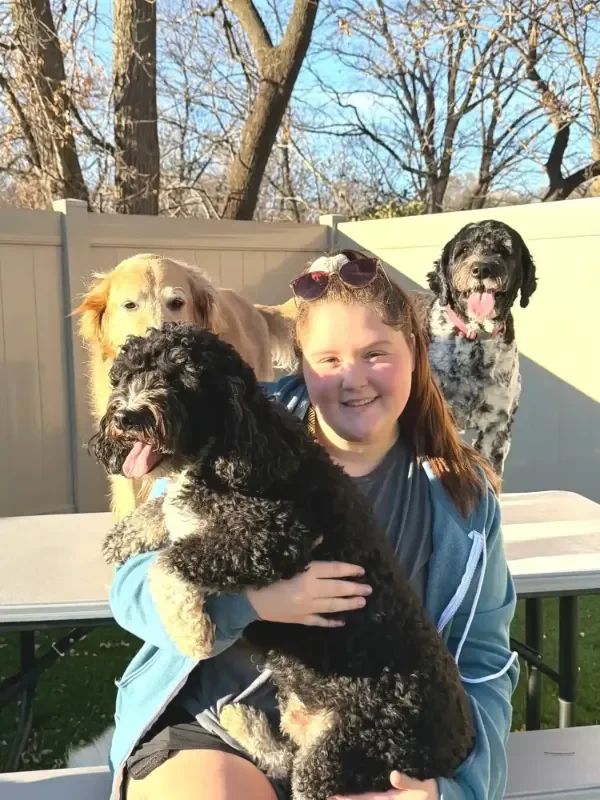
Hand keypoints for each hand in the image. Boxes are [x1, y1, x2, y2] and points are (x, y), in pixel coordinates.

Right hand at [246, 560, 371, 626]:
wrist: (247, 599)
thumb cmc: (265, 573)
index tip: (361, 570)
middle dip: (354, 588)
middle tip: (369, 589)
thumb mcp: (284, 557)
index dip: (349, 569)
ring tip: (362, 602)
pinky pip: (320, 621)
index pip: (334, 569)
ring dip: (348, 604)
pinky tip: (342, 621)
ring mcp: (306, 607)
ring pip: (332, 605)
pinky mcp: (300, 619)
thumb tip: (321, 537)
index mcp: (306, 572)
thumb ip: (305, 549)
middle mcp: (310, 590)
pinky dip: (331, 622)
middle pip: (337, 588)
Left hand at [329, 772, 438, 799]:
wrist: (440, 797)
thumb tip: (394, 775)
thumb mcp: (422, 787)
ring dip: (352, 798)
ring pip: (365, 799)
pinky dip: (362, 796)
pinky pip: (372, 795)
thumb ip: (409, 783)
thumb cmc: (431, 792)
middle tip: (327, 797)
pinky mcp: (392, 795)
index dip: (348, 799)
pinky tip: (354, 791)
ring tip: (335, 796)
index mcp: (389, 799)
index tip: (331, 797)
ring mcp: (388, 798)